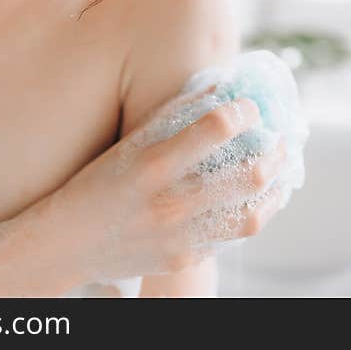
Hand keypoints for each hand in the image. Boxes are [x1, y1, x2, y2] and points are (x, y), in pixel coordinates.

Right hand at [48, 86, 289, 280]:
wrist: (69, 243)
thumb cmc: (100, 183)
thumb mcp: (129, 142)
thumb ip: (174, 115)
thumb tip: (219, 88)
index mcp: (153, 163)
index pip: (216, 128)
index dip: (244, 111)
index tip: (251, 107)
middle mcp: (170, 202)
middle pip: (248, 175)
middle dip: (275, 152)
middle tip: (281, 139)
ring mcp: (180, 237)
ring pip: (251, 216)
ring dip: (275, 189)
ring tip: (280, 171)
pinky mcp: (185, 260)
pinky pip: (231, 238)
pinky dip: (251, 214)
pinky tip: (256, 200)